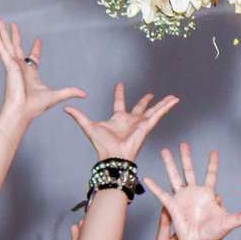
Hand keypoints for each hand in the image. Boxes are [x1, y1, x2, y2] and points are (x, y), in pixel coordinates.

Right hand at [0, 20, 85, 119]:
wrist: (21, 111)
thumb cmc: (34, 106)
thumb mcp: (56, 96)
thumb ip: (69, 92)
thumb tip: (83, 94)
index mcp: (30, 74)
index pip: (33, 57)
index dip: (36, 48)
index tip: (38, 40)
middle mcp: (20, 68)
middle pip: (17, 47)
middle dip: (14, 35)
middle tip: (13, 24)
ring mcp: (13, 65)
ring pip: (7, 44)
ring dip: (2, 32)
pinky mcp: (8, 65)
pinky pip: (2, 49)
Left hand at [64, 82, 178, 160]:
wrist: (113, 154)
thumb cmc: (102, 144)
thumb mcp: (88, 126)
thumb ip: (79, 116)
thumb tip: (66, 108)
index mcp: (118, 119)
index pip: (119, 102)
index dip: (119, 93)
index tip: (120, 84)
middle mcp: (130, 120)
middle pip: (140, 107)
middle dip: (145, 101)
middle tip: (150, 94)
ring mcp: (140, 123)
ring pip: (154, 110)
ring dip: (163, 103)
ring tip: (172, 97)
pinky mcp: (147, 125)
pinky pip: (159, 114)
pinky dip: (167, 107)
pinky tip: (174, 100)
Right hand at [142, 145, 240, 239]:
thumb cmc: (212, 235)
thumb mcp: (228, 223)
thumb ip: (240, 217)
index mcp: (207, 194)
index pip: (210, 174)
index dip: (212, 163)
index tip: (214, 152)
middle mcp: (193, 193)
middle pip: (188, 170)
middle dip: (186, 157)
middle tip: (183, 143)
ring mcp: (182, 198)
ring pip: (174, 176)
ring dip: (169, 164)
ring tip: (164, 150)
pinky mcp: (172, 206)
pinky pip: (161, 194)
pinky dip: (154, 187)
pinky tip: (147, 178)